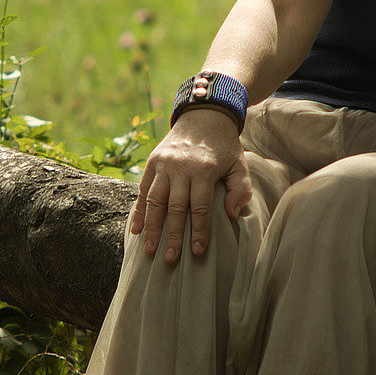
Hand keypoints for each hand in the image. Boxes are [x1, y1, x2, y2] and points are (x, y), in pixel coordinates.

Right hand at [131, 108, 252, 263]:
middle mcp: (181, 168)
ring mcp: (164, 165)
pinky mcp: (152, 163)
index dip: (199, 230)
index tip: (196, 252)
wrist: (204, 114)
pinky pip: (143, 190)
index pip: (200, 207)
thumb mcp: (239, 164)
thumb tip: (231, 214)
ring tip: (149, 250)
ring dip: (151, 227)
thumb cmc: (224, 146)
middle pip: (175, 207)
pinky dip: (139, 211)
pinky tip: (135, 230)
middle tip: (170, 260)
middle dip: (172, 235)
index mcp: (204, 169)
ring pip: (155, 200)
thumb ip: (240, 189)